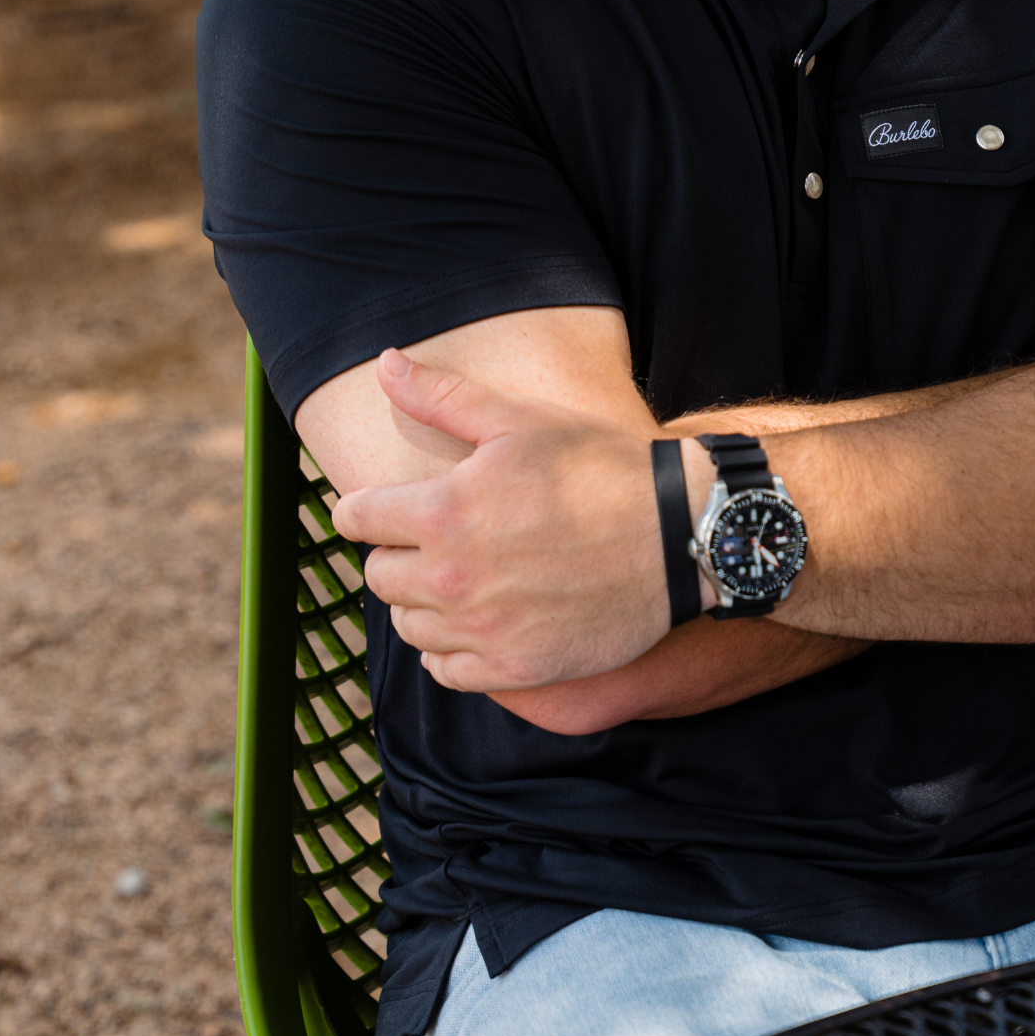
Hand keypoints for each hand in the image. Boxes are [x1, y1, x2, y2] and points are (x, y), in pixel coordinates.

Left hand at [332, 349, 668, 692]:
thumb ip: (441, 397)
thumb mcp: (521, 421)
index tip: (391, 505)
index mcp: (444, 511)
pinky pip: (446, 670)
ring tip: (469, 575)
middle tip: (446, 536)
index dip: (369, 506)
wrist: (678, 532)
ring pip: (407, 625)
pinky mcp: (513, 668)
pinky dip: (452, 648)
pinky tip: (482, 619)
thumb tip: (384, 365)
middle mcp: (451, 577)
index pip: (356, 518)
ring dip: (424, 601)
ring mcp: (481, 629)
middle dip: (401, 552)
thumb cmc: (601, 467)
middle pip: (379, 575)